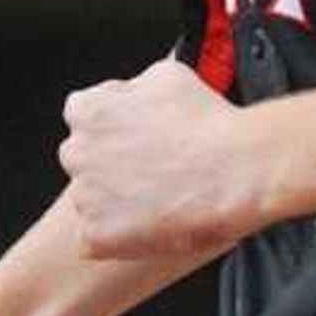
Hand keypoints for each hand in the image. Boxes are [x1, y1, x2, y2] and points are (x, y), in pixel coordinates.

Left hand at [60, 56, 255, 259]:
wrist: (237, 170)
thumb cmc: (209, 124)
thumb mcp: (168, 75)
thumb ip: (135, 86)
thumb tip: (134, 92)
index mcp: (88, 110)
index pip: (83, 118)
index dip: (113, 129)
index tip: (136, 139)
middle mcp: (77, 152)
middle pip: (83, 160)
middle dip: (110, 166)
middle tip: (152, 171)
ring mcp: (85, 197)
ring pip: (91, 202)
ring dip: (116, 203)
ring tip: (160, 200)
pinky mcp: (97, 235)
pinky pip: (97, 240)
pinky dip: (120, 238)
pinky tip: (153, 225)